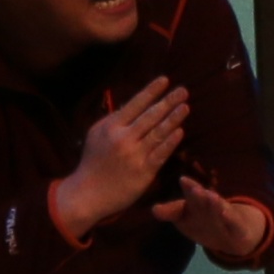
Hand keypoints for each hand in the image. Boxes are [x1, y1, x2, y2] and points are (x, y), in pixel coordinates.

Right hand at [48, 79, 189, 243]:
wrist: (87, 193)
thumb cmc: (93, 161)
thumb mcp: (97, 135)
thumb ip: (114, 120)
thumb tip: (134, 104)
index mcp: (111, 127)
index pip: (135, 104)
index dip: (151, 91)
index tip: (165, 79)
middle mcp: (124, 139)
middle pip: (150, 116)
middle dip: (168, 101)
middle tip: (183, 90)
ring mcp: (135, 155)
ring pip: (158, 133)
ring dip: (174, 118)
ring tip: (185, 106)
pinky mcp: (144, 171)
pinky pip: (161, 153)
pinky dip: (171, 141)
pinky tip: (180, 131)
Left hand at [155, 173, 273, 264]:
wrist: (235, 234)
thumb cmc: (205, 221)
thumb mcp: (186, 217)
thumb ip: (170, 212)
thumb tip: (154, 209)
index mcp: (198, 202)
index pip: (191, 193)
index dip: (189, 187)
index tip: (182, 179)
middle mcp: (212, 205)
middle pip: (204, 198)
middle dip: (199, 192)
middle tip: (193, 186)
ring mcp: (225, 214)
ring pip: (218, 208)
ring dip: (215, 203)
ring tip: (211, 196)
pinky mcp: (237, 226)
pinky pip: (233, 221)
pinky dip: (229, 217)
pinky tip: (226, 213)